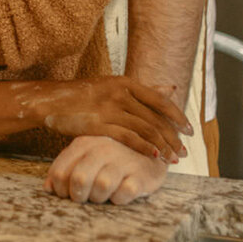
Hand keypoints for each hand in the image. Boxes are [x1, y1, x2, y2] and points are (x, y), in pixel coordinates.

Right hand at [33, 77, 190, 161]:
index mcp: (125, 82)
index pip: (160, 100)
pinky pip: (129, 137)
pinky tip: (154, 157)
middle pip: (156, 117)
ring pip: (145, 129)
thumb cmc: (83, 95)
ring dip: (162, 146)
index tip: (190, 129)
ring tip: (173, 159)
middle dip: (174, 137)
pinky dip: (144, 147)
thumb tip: (170, 89)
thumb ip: (140, 90)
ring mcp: (110, 108)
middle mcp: (120, 93)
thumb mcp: (112, 86)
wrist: (52, 101)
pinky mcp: (99, 124)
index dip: (178, 116)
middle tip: (184, 151)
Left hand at [44, 136, 168, 204]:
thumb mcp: (87, 155)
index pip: (59, 172)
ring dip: (99, 198)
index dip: (59, 190)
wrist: (152, 147)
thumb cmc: (113, 155)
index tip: (67, 194)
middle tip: (85, 197)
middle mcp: (102, 149)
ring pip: (101, 187)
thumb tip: (47, 188)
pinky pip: (124, 194)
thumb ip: (66, 167)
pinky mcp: (142, 175)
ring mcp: (123, 161)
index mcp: (84, 143)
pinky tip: (120, 193)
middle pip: (79, 180)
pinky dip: (119, 199)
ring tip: (103, 195)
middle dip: (78, 196)